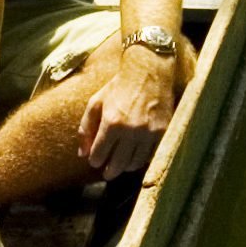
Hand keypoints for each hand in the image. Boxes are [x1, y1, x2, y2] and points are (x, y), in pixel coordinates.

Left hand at [78, 48, 178, 179]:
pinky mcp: (163, 131)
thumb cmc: (118, 87)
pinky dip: (143, 158)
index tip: (95, 161)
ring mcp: (149, 132)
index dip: (95, 160)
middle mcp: (131, 130)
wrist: (148, 72)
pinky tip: (136, 156)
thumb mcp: (95, 103)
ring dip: (126, 166)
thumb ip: (85, 128)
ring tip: (121, 164)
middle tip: (106, 173)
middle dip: (109, 171)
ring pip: (136, 163)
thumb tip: (82, 154)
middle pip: (118, 164)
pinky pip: (151, 155)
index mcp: (112, 122)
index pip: (99, 154)